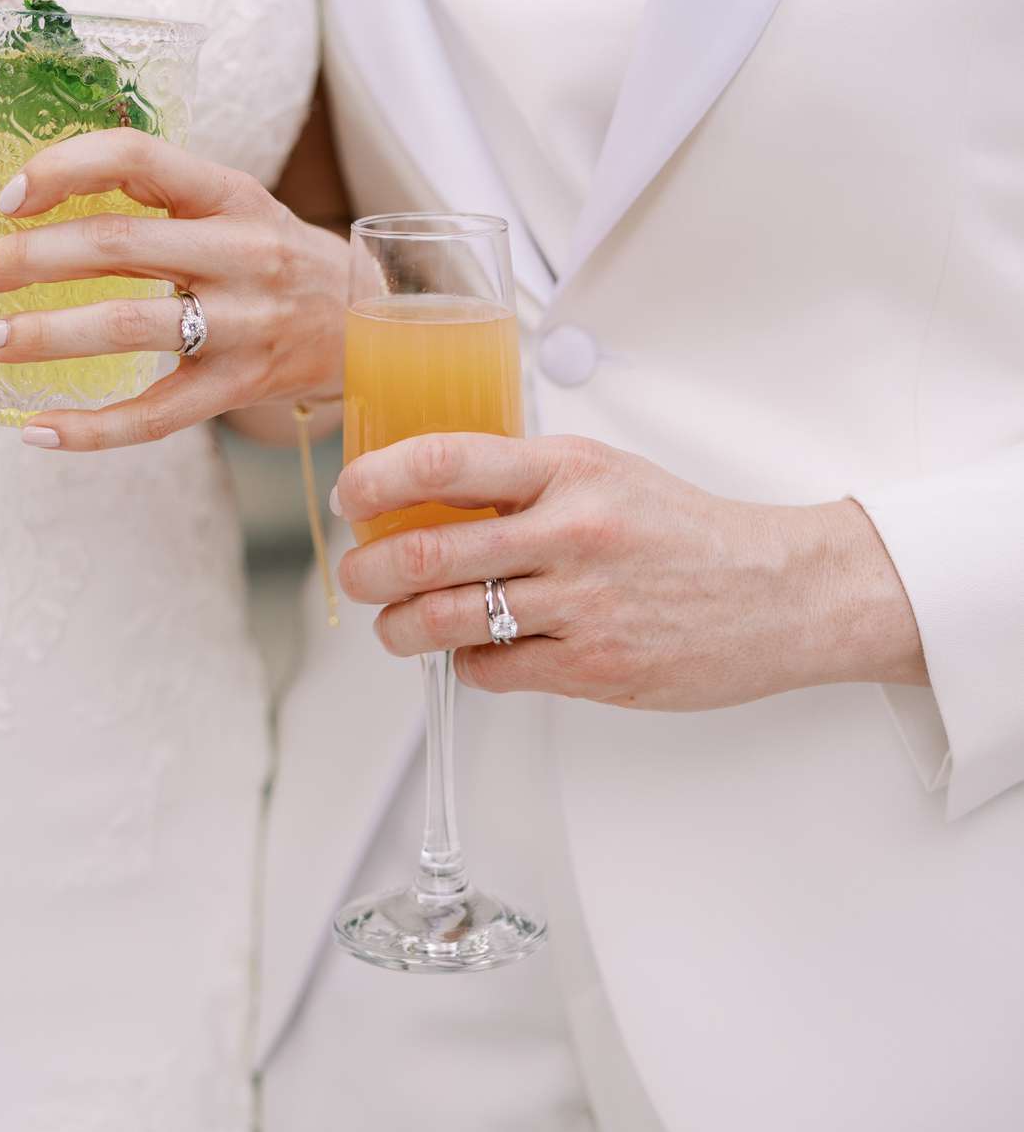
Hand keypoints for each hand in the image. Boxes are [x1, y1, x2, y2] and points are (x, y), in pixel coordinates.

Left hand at [0, 131, 346, 449]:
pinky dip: (90, 429)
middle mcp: (242, 252)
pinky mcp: (242, 387)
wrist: (371, 321)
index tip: (9, 196)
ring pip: (127, 328)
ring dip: (46, 335)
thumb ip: (158, 198)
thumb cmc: (274, 254)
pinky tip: (37, 430)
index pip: (136, 157)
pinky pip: (156, 416)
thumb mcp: (233, 204)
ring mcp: (245, 323)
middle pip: (117, 247)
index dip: (63, 169)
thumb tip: (37, 201)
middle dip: (29, 259)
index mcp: (231, 192)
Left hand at [334, 433, 926, 706]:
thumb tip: (431, 492)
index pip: (444, 461)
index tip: (351, 497)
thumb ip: (525, 479)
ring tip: (395, 626)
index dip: (376, 480)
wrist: (779, 591)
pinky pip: (494, 670)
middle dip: (369, 570)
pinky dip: (468, 664)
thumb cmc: (687, 531)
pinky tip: (477, 651)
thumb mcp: (604, 473)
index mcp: (569, 469)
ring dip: (401, 629)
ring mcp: (582, 604)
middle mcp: (571, 531)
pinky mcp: (594, 668)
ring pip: (448, 620)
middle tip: (356, 575)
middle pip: (427, 552)